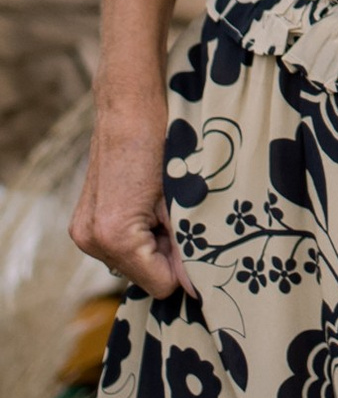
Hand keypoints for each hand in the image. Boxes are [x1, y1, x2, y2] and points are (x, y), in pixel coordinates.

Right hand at [72, 82, 185, 299]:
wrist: (128, 109)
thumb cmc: (161, 146)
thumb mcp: (181, 199)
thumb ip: (186, 246)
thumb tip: (195, 287)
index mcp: (115, 236)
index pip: (160, 284)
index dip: (183, 268)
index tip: (195, 241)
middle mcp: (91, 240)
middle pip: (144, 277)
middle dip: (167, 256)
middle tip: (178, 218)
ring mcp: (82, 233)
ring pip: (131, 264)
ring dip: (152, 246)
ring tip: (162, 209)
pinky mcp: (82, 224)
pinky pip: (118, 248)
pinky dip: (137, 237)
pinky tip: (147, 207)